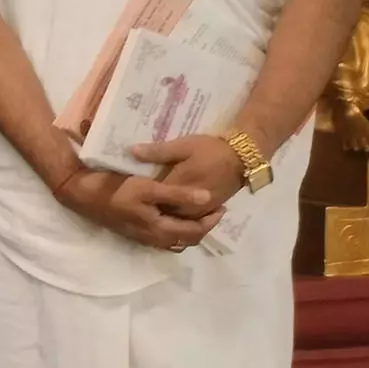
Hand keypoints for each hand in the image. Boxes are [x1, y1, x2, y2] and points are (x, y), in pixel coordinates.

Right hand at [54, 167, 222, 249]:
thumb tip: (208, 198)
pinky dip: (175, 228)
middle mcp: (153, 238)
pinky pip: (163, 236)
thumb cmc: (114, 189)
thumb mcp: (148, 188)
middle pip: (187, 239)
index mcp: (159, 229)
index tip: (222, 205)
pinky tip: (172, 214)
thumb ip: (178, 194)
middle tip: (214, 209)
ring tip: (197, 212)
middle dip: (203, 226)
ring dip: (189, 229)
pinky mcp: (133, 230)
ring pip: (174, 239)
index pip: (195, 231)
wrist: (80, 193)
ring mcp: (141, 236)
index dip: (211, 221)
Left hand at [129, 133, 248, 215]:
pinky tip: (169, 212)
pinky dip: (178, 219)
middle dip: (149, 211)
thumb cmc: (210, 150)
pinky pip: (189, 221)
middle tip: (135, 204)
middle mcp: (188, 204)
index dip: (137, 197)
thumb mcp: (183, 146)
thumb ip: (157, 152)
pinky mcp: (208, 211)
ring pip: (176, 221)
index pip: (151, 198)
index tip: (126, 193)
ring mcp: (200, 210)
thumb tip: (131, 152)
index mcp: (178, 187)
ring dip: (164, 217)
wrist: (242, 158)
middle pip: (162, 214)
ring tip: (150, 209)